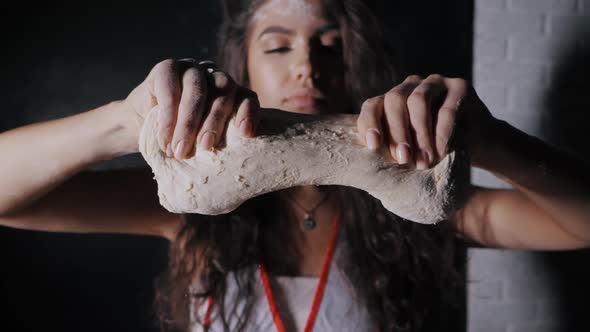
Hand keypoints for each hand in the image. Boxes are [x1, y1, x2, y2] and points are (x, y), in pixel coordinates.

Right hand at [122, 59, 258, 157]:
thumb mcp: (200, 141)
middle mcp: (214, 76)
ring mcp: (192, 69)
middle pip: (223, 90)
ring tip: (180, 149)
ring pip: (197, 89)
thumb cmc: (179, 139)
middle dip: (214, 121)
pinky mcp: (167, 68)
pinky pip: (170, 90)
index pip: (247, 96)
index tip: (245, 133)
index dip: (248, 112)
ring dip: (189, 122)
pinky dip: (168, 118)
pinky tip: (165, 139)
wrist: (140, 125)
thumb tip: (232, 163)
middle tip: (205, 148)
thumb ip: (215, 141)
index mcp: (230, 94)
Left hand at [357, 74, 494, 168]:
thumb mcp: (410, 150)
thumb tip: (367, 164)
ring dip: (419, 134)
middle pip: (394, 99)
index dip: (370, 124)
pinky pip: (446, 109)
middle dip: (397, 132)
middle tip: (403, 159)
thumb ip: (391, 148)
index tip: (373, 147)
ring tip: (424, 161)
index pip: (373, 105)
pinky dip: (441, 134)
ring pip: (418, 100)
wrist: (479, 144)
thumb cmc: (436, 151)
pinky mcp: (460, 86)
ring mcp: (436, 82)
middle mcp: (411, 85)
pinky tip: (441, 152)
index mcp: (392, 99)